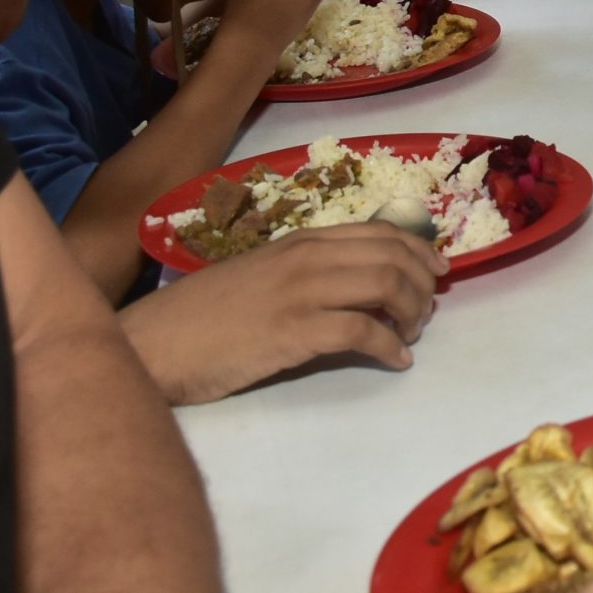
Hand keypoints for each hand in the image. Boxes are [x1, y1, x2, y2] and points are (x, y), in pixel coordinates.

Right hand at [116, 224, 446, 405]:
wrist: (154, 342)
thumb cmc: (204, 316)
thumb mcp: (261, 277)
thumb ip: (305, 273)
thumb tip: (355, 286)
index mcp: (300, 241)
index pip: (380, 232)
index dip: (418, 249)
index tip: (438, 270)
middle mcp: (307, 257)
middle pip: (392, 256)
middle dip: (423, 283)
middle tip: (427, 311)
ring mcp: (301, 291)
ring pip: (386, 286)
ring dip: (412, 313)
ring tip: (411, 335)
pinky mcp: (294, 331)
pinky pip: (363, 332)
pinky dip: (390, 347)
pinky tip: (395, 361)